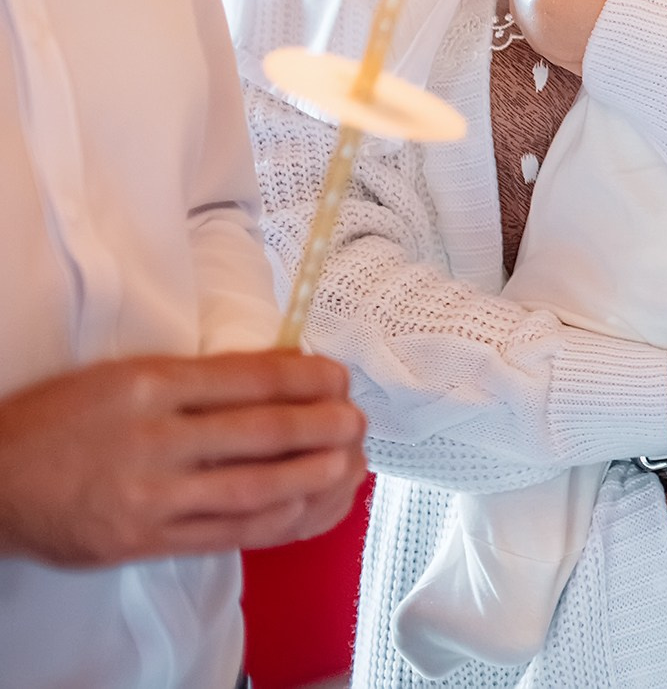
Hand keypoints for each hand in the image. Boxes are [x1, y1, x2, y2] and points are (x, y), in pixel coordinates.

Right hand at [0, 352, 366, 566]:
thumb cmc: (59, 421)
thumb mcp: (120, 377)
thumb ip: (192, 380)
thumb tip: (275, 376)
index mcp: (150, 385)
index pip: (252, 378)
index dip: (308, 378)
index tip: (339, 377)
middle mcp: (156, 439)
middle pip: (264, 432)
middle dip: (323, 426)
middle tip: (356, 420)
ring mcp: (151, 496)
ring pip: (254, 487)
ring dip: (312, 475)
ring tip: (348, 463)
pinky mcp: (143, 541)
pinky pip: (226, 533)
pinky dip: (274, 520)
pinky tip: (305, 506)